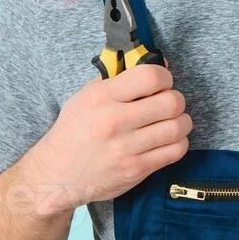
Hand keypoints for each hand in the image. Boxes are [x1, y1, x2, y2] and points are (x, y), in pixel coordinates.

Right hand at [19, 64, 191, 214]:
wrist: (56, 175)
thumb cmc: (73, 132)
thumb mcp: (86, 97)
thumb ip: (119, 79)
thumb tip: (161, 64)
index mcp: (101, 98)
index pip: (151, 76)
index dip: (165, 76)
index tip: (161, 82)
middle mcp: (114, 122)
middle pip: (171, 102)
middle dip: (176, 100)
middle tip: (168, 103)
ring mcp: (126, 148)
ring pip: (177, 128)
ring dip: (181, 122)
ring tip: (171, 121)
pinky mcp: (135, 170)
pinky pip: (175, 151)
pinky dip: (178, 143)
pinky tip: (167, 140)